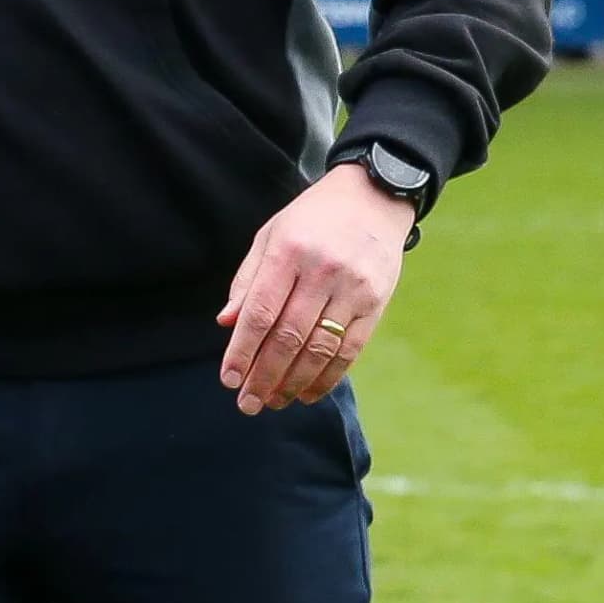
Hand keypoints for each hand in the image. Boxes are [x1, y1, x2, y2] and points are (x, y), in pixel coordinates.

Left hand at [218, 164, 414, 414]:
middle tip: (247, 404)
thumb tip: (226, 323)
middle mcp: (323, 271)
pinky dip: (327, 377)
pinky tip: (307, 393)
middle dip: (264, 376)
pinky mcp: (377, 303)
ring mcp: (354, 288)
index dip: (242, 351)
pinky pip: (350, 350)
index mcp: (289, 251)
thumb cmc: (311, 219)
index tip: (229, 380)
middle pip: (289, 337)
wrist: (373, 197)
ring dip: (293, 383)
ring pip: (320, 349)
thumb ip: (247, 280)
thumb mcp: (270, 235)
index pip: (260, 312)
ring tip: (273, 402)